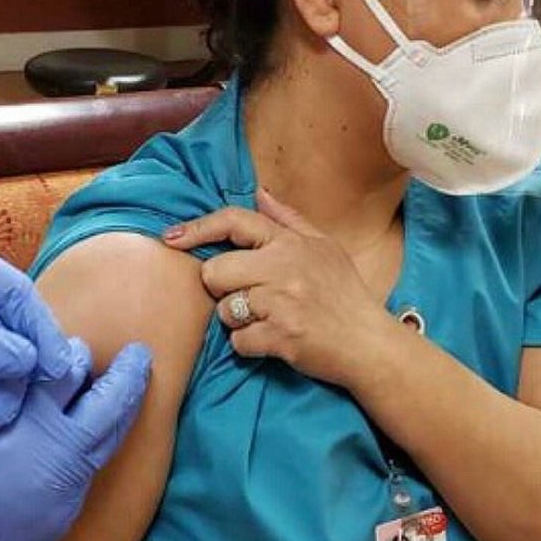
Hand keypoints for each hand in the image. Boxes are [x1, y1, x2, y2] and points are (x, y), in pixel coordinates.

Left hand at [163, 188, 388, 387]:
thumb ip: (289, 221)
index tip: (171, 238)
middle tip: (250, 298)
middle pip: (215, 272)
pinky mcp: (281, 337)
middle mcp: (284, 267)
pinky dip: (250, 346)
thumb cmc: (345, 295)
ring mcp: (282, 303)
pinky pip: (239, 341)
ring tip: (269, 320)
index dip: (197, 229)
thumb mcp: (325, 248)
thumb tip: (260, 194)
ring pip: (225, 309)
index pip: (234, 222)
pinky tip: (274, 341)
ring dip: (239, 320)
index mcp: (291, 243)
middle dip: (223, 288)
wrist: (369, 343)